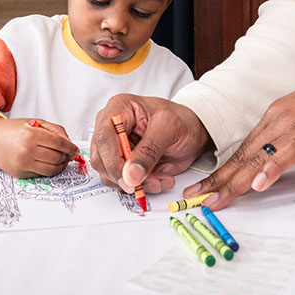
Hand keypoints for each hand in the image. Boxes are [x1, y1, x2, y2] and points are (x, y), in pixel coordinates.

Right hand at [0, 117, 79, 178]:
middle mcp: (26, 150)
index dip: (71, 148)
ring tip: (61, 160)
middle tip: (69, 155)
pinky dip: (48, 170)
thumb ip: (56, 130)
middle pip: (57, 157)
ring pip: (51, 169)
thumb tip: (70, 144)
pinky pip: (41, 175)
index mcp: (31, 134)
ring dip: (60, 166)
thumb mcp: (36, 122)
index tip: (75, 150)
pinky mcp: (20, 174)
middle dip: (67, 157)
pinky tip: (48, 163)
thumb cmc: (14, 129)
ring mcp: (22, 163)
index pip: (59, 144)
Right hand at [89, 95, 210, 194]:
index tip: (128, 179)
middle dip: (124, 176)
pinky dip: (140, 186)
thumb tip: (130, 174)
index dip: (113, 161)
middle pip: (101, 159)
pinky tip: (158, 178)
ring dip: (135, 183)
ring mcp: (115, 147)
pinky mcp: (122, 164)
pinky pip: (122, 182)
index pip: (103, 137)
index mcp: (119, 108)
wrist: (193, 132)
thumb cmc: (182, 121)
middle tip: (148, 181)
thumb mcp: (169, 129)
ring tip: (160, 178)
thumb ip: (149, 150)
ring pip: (109, 174)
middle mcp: (111, 127)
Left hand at [185, 75, 294, 208]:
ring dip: (234, 182)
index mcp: (274, 118)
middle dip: (217, 180)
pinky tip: (257, 185)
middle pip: (242, 156)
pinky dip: (270, 171)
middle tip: (196, 197)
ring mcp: (293, 130)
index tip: (206, 186)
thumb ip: (285, 136)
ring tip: (216, 199)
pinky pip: (286, 156)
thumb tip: (272, 155)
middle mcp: (277, 122)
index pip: (243, 148)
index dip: (222, 170)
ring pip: (256, 158)